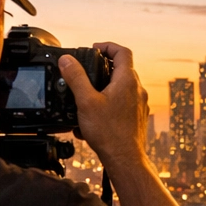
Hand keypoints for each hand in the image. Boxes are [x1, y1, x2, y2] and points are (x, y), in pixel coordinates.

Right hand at [59, 43, 147, 170]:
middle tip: (88, 70)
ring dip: (106, 86)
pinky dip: (110, 102)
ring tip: (89, 95)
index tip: (94, 49)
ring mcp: (139, 104)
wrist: (125, 159)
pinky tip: (96, 115)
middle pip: (123, 68)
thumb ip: (76, 78)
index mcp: (127, 81)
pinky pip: (123, 102)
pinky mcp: (137, 117)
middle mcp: (137, 90)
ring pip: (122, 86)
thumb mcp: (85, 101)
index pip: (122, 51)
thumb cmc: (109, 133)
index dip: (107, 46)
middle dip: (104, 67)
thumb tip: (67, 60)